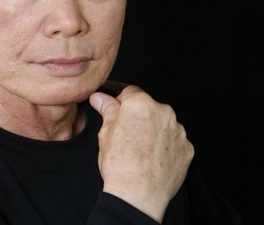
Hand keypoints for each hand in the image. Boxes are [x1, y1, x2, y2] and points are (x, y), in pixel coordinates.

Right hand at [89, 85, 193, 222]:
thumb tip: (100, 98)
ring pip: (163, 124)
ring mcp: (179, 131)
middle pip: (149, 107)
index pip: (130, 92)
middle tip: (126, 137)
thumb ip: (107, 110)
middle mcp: (164, 112)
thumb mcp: (105, 132)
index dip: (120, 104)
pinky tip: (153, 159)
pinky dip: (165, 147)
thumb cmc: (119, 164)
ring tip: (141, 151)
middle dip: (139, 118)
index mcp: (141, 104)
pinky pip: (174, 141)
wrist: (137, 195)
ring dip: (154, 131)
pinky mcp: (187, 149)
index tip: (117, 116)